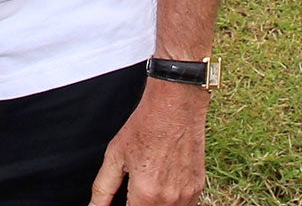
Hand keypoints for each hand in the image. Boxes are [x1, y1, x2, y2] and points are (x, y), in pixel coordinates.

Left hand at [89, 80, 207, 205]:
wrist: (176, 106)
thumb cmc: (146, 126)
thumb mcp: (115, 155)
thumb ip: (103, 188)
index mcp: (146, 193)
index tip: (126, 199)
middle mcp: (169, 199)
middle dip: (140, 203)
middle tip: (135, 190)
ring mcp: (187, 195)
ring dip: (156, 204)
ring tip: (150, 182)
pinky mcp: (198, 188)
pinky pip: (184, 205)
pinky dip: (172, 201)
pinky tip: (164, 182)